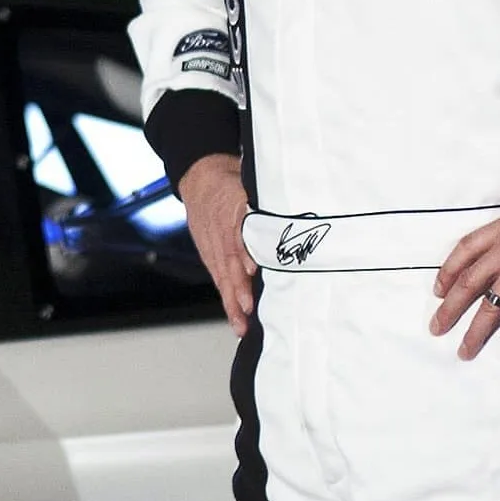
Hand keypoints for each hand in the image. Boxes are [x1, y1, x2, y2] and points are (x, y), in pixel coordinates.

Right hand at [178, 153, 257, 335]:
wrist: (202, 178)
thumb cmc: (231, 182)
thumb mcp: (250, 180)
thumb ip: (269, 196)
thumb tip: (297, 206)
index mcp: (231, 205)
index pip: (236, 231)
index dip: (243, 251)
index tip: (251, 268)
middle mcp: (219, 229)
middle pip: (227, 260)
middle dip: (238, 285)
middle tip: (248, 306)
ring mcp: (212, 245)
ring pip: (222, 275)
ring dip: (231, 300)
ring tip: (241, 322)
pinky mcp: (210, 256)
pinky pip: (219, 279)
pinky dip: (227, 300)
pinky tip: (237, 319)